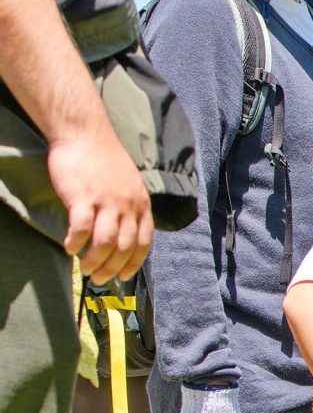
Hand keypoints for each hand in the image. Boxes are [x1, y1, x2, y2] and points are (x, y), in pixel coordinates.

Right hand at [46, 125, 152, 281]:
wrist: (85, 133)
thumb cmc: (103, 160)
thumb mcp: (129, 185)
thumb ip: (130, 207)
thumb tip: (125, 232)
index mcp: (142, 204)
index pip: (143, 243)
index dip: (134, 263)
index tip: (124, 276)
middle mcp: (128, 205)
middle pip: (124, 248)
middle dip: (113, 269)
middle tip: (100, 278)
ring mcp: (106, 201)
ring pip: (105, 243)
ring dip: (95, 261)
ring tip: (86, 270)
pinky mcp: (83, 197)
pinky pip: (81, 229)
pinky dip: (76, 243)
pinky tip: (69, 249)